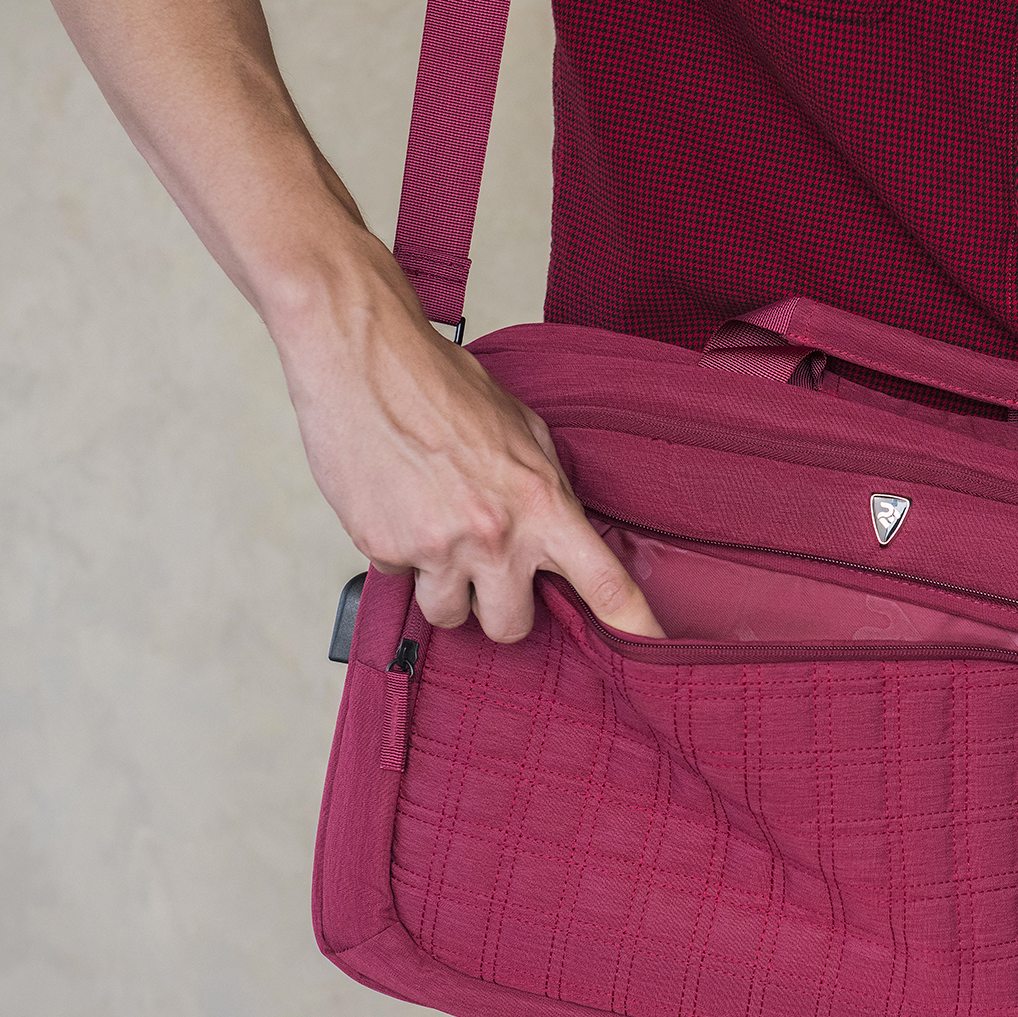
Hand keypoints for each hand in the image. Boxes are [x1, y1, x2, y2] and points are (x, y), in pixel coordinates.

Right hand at [273, 256, 663, 642]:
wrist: (363, 358)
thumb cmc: (442, 384)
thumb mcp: (522, 430)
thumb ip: (546, 487)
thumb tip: (561, 528)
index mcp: (542, 503)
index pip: (604, 584)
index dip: (635, 629)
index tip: (654, 658)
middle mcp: (495, 536)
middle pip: (511, 628)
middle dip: (500, 608)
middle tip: (488, 569)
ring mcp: (436, 548)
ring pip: (450, 615)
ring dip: (446, 588)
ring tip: (435, 531)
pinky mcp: (383, 549)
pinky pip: (400, 579)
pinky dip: (401, 553)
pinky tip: (398, 504)